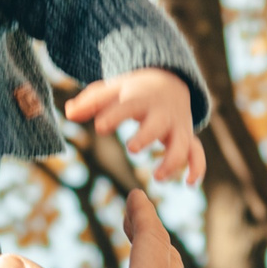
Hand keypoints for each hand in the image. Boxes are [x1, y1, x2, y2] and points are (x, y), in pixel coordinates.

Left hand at [63, 69, 204, 186]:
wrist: (169, 82)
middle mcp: (160, 114)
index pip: (127, 105)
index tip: (100, 127)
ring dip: (172, 161)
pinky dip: (197, 168)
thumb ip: (90, 102)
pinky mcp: (187, 138)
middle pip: (157, 124)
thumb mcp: (111, 90)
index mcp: (140, 99)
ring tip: (158, 178)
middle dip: (147, 135)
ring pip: (181, 144)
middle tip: (132, 148)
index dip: (114, 115)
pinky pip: (197, 153)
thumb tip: (69, 113)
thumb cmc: (132, 91)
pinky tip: (188, 184)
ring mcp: (176, 127)